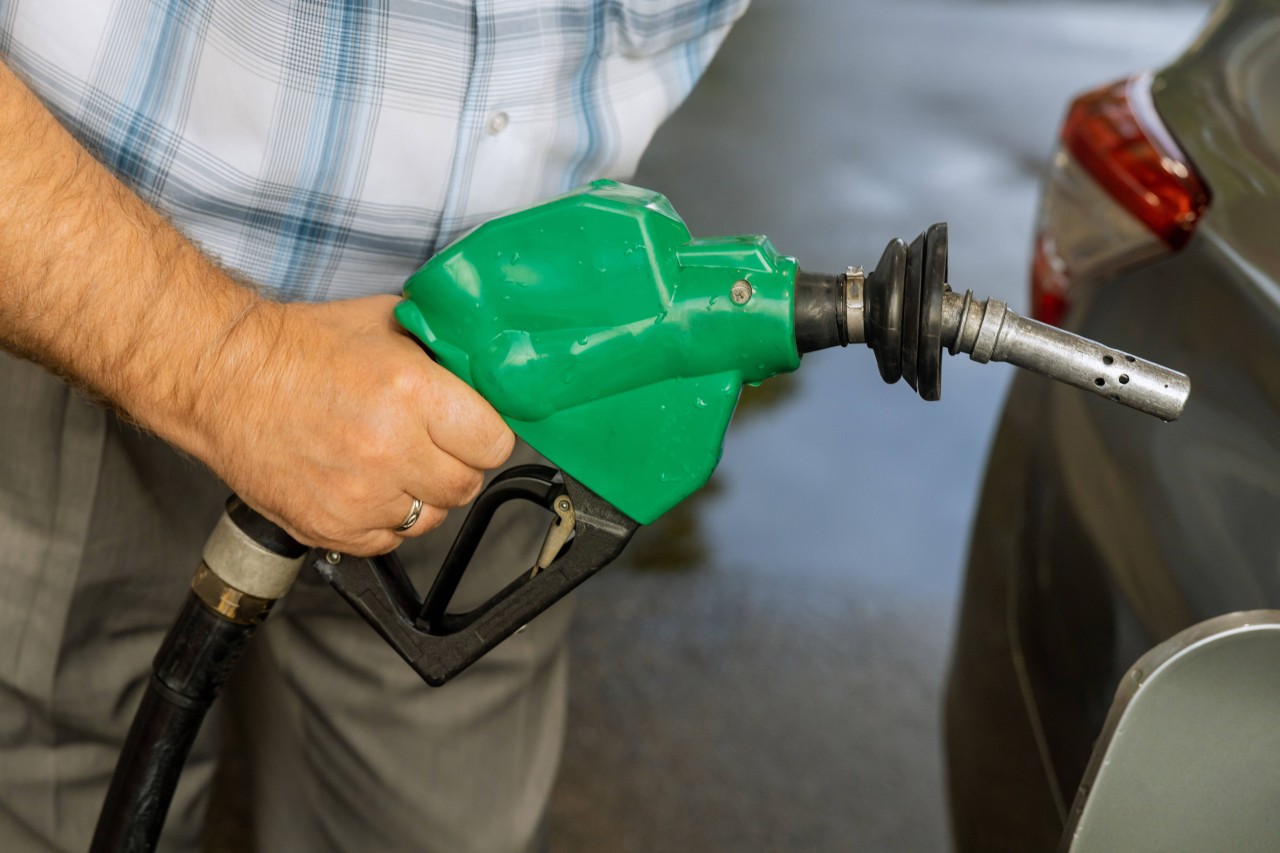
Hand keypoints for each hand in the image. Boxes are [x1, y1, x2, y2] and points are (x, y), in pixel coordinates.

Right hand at [190, 294, 513, 555]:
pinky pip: (387, 541)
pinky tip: (364, 484)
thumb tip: (482, 373)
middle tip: (432, 443)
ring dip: (421, 495)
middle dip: (456, 464)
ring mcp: (359, 495)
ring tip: (393, 463)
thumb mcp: (387, 324)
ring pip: (430, 518)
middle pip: (466, 484)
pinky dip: (383, 519)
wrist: (223, 376)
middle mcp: (390, 448)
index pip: (494, 443)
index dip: (487, 435)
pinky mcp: (330, 526)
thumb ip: (442, 353)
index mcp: (412, 393)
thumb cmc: (300, 347)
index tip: (474, 429)